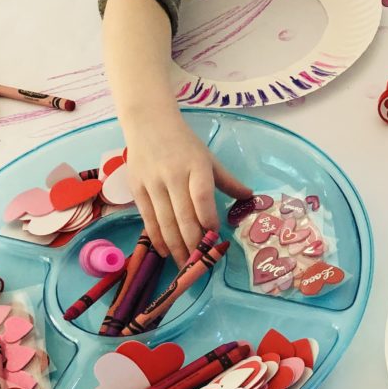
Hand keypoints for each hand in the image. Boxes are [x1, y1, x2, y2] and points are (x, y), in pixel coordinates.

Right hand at [125, 114, 250, 265]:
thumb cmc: (184, 144)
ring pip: (165, 222)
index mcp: (196, 166)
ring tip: (185, 265)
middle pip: (183, 216)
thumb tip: (250, 197)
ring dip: (175, 247)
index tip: (214, 238)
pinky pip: (148, 220)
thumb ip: (228, 181)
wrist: (148, 124)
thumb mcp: (208, 158)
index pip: (202, 197)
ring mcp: (153, 183)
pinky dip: (157, 239)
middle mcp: (173, 176)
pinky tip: (165, 252)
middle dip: (193, 243)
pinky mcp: (137, 189)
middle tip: (200, 264)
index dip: (208, 220)